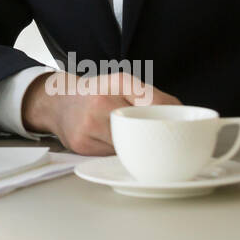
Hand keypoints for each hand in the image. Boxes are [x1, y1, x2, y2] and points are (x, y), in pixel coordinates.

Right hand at [21, 72, 181, 154]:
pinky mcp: (81, 145)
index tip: (181, 129)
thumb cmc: (96, 93)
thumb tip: (183, 114)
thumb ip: (152, 96)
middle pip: (141, 131)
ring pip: (127, 148)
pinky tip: (116, 147)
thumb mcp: (122, 84)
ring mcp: (89, 126)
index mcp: (117, 83)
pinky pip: (111, 156)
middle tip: (166, 144)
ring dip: (137, 149)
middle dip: (154, 139)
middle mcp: (101, 103)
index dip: (170, 118)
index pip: (154, 104)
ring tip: (138, 143)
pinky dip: (119, 154)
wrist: (56, 101)